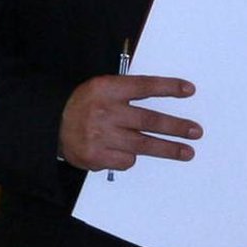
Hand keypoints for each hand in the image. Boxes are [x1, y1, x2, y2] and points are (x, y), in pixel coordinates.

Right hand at [59, 74, 200, 171]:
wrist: (50, 124)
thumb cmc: (83, 105)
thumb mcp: (101, 88)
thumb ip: (126, 93)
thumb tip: (160, 104)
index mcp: (107, 89)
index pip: (144, 86)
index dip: (168, 88)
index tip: (189, 91)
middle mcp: (105, 111)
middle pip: (148, 119)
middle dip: (176, 126)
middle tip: (195, 131)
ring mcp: (101, 136)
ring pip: (143, 144)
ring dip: (168, 149)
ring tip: (187, 152)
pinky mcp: (97, 156)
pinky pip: (126, 160)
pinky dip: (131, 157)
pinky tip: (128, 152)